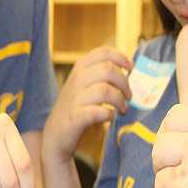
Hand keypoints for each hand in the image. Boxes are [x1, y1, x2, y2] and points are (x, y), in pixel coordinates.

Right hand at [43, 47, 131, 163]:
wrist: (56, 135)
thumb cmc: (76, 109)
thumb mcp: (84, 85)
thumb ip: (101, 75)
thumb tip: (129, 70)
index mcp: (80, 69)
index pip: (103, 52)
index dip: (121, 58)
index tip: (131, 68)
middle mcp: (76, 80)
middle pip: (108, 69)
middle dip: (124, 83)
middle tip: (128, 96)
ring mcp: (75, 99)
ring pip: (104, 89)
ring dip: (119, 100)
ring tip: (122, 109)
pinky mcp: (75, 118)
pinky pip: (97, 111)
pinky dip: (108, 114)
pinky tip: (110, 117)